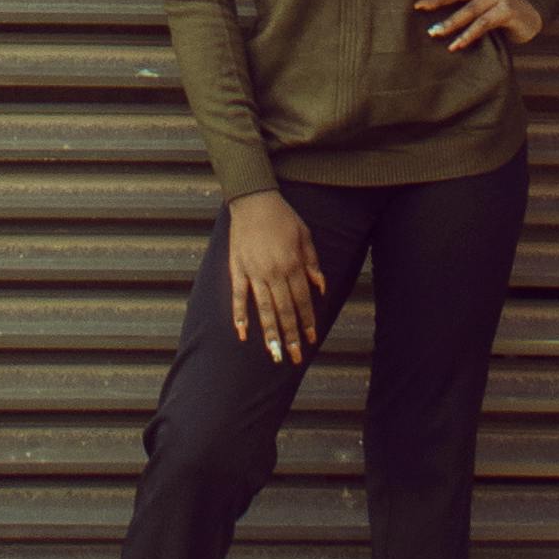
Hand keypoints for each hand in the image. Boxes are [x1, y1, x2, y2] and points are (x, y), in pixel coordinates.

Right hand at [226, 189, 325, 365]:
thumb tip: (321, 289)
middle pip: (284, 310)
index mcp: (292, 265)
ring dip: (269, 333)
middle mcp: (274, 272)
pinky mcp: (237, 269)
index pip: (302, 300)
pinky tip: (242, 334)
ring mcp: (253, 272)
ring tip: (274, 354)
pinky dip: (239, 315)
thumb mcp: (305, 236)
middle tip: (295, 358)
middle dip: (290, 336)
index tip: (311, 340)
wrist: (253, 200)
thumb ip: (313, 264)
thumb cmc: (283, 217)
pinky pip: (238, 297)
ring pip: (263, 309)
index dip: (307, 321)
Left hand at [414, 0, 543, 51]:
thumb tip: (433, 6)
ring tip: (434, 32)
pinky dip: (467, 36)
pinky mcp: (506, 11)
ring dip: (450, 23)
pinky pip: (482, 25)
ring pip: (469, 11)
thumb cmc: (500, 10)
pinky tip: (455, 45)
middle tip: (418, 5)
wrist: (532, 18)